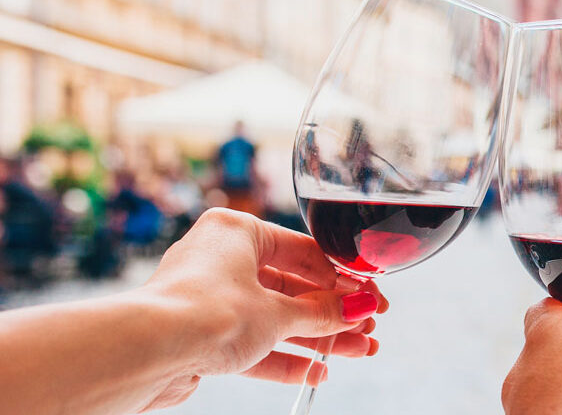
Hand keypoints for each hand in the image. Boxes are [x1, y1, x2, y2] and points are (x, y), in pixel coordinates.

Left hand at [137, 208, 387, 410]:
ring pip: (276, 318)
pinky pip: (253, 344)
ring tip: (356, 352)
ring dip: (316, 338)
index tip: (369, 296)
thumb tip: (359, 309)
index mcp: (237, 232)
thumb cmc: (207, 313)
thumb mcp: (278, 313)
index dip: (342, 277)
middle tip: (366, 328)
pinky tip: (316, 373)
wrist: (148, 353)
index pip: (303, 251)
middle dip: (332, 313)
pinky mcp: (203, 336)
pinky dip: (284, 358)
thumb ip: (323, 313)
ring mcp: (211, 300)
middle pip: (292, 287)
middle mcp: (221, 260)